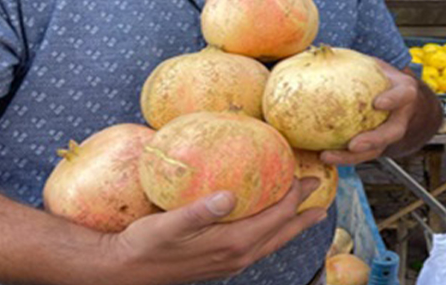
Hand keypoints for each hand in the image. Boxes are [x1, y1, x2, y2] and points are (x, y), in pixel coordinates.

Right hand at [99, 176, 326, 284]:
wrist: (123, 270)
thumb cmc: (144, 244)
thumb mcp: (169, 224)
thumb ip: (200, 211)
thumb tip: (229, 196)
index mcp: (232, 244)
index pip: (276, 216)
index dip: (294, 196)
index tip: (306, 175)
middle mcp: (237, 256)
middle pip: (282, 232)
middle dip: (304, 212)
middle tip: (322, 192)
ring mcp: (231, 263)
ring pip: (272, 242)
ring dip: (291, 225)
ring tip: (308, 211)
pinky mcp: (222, 263)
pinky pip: (258, 246)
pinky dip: (272, 232)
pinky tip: (269, 222)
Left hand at [320, 60, 418, 165]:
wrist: (399, 97)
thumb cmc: (382, 76)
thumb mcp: (374, 64)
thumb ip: (355, 59)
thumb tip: (317, 47)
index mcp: (404, 93)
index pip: (402, 95)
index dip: (393, 99)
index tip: (378, 102)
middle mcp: (400, 117)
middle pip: (391, 132)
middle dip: (374, 140)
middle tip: (354, 145)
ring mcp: (389, 134)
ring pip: (374, 151)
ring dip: (351, 157)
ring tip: (326, 156)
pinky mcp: (376, 145)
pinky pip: (359, 155)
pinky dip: (340, 157)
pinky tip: (317, 156)